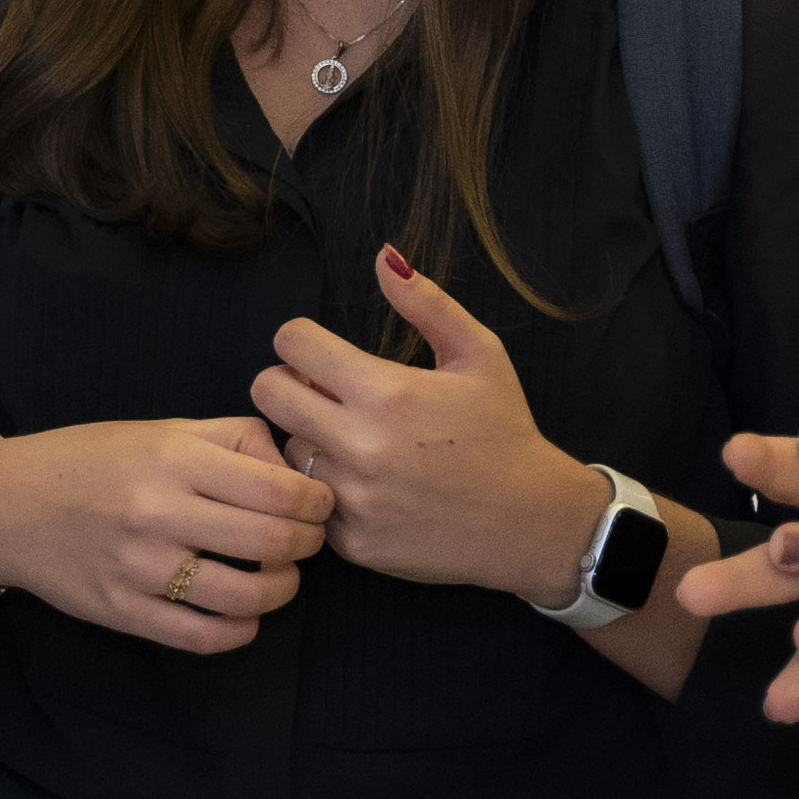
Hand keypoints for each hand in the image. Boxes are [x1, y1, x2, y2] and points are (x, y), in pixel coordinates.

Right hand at [0, 415, 331, 652]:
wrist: (8, 506)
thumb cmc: (93, 460)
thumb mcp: (161, 429)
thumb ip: (231, 439)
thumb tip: (295, 465)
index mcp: (173, 459)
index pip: (277, 489)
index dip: (316, 502)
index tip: (321, 504)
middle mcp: (158, 513)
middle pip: (271, 542)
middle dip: (307, 545)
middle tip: (309, 542)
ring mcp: (140, 568)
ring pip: (245, 596)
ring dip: (282, 590)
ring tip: (281, 578)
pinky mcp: (124, 612)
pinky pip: (203, 636)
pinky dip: (241, 630)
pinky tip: (246, 615)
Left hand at [251, 245, 607, 598]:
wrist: (531, 522)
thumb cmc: (504, 430)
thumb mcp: (479, 354)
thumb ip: (426, 303)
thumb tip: (383, 256)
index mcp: (386, 392)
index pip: (291, 344)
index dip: (301, 340)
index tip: (321, 353)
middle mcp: (360, 446)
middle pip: (267, 394)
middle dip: (287, 383)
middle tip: (321, 392)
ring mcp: (352, 498)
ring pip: (286, 450)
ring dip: (309, 439)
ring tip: (352, 442)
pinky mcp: (352, 542)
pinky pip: (311, 500)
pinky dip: (329, 489)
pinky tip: (368, 484)